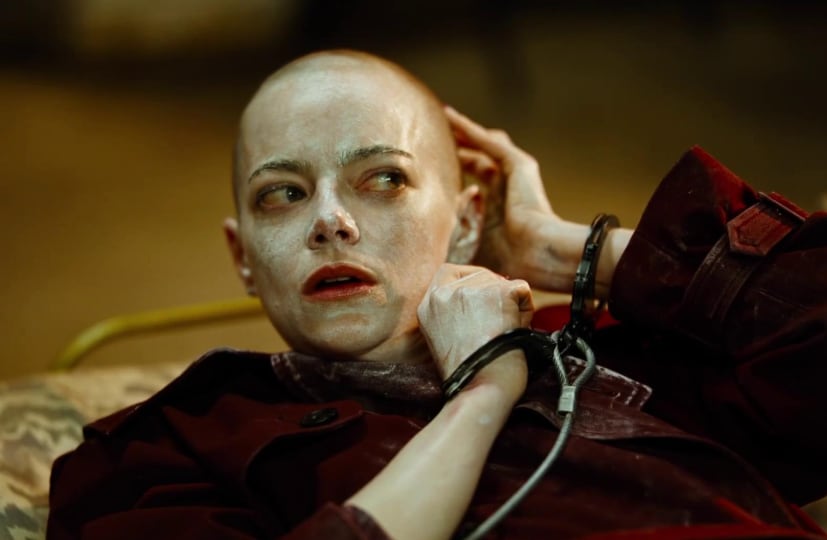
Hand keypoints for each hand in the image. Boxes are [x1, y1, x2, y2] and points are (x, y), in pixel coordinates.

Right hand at [417, 263, 532, 401]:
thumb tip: (481, 296)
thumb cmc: (469, 374)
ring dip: (510, 306)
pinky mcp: (498, 292)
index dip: (470, 280)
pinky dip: (525, 310)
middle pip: (480, 276)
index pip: (448, 272)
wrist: (483, 386)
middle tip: (497, 325)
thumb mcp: (444, 336)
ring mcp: (471, 290)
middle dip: (494, 296)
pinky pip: (522, 290)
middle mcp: (445, 293)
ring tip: (503, 333)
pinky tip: (515, 330)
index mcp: (429, 304)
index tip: (482, 295)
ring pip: (502, 284)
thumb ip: (454, 311)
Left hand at [445, 106, 586, 292]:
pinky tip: (450, 117)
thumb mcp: (470, 251)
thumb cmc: (508, 261)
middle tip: (434, 137)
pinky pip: (489, 141)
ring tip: (443, 119)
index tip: (431, 170)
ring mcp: (514, 175)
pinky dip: (470, 129)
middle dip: (458, 148)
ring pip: (485, 144)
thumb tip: (426, 250)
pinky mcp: (518, 165)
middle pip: (479, 159)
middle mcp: (507, 188)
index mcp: (498, 209)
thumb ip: (452, 244)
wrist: (536, 255)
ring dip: (464, 132)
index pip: (475, 183)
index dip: (454, 174)